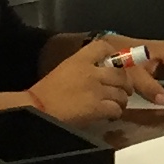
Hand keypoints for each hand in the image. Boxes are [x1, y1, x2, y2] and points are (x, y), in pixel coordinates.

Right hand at [29, 38, 163, 122]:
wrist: (37, 108)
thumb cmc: (46, 91)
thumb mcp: (64, 69)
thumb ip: (82, 68)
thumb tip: (99, 72)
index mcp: (80, 59)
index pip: (104, 47)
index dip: (115, 54)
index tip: (117, 64)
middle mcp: (92, 72)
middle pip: (120, 74)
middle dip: (125, 84)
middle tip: (124, 90)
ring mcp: (96, 90)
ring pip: (121, 93)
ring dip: (122, 100)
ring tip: (117, 105)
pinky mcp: (97, 108)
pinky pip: (116, 109)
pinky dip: (116, 113)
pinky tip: (111, 116)